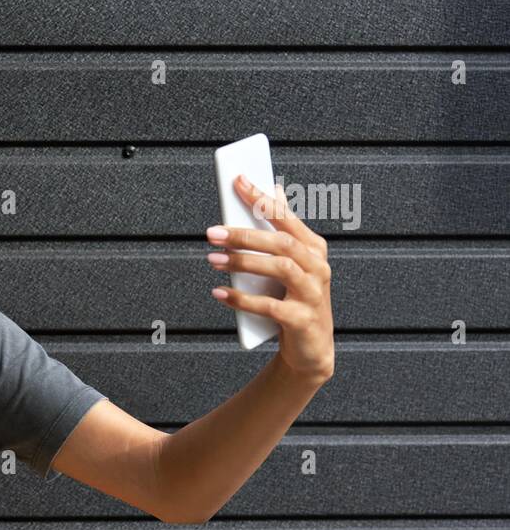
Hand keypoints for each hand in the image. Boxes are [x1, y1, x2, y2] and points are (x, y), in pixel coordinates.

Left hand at [207, 175, 335, 383]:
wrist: (310, 348)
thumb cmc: (293, 299)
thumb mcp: (290, 265)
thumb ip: (280, 232)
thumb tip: (272, 191)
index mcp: (313, 249)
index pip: (286, 217)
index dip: (262, 198)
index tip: (237, 180)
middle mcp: (318, 267)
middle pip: (280, 243)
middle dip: (244, 235)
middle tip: (212, 232)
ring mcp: (313, 294)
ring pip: (279, 268)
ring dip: (243, 262)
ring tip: (213, 260)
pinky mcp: (302, 319)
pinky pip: (270, 306)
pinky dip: (242, 299)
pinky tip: (219, 293)